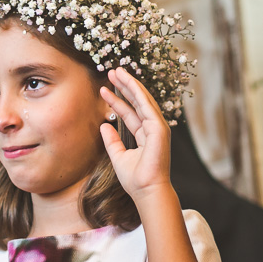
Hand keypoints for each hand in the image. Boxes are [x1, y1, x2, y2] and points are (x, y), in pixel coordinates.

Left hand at [98, 67, 171, 200]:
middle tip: (111, 71)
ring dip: (130, 84)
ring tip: (116, 71)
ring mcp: (157, 127)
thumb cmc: (134, 178)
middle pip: (136, 102)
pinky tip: (128, 82)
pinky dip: (138, 93)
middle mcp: (151, 128)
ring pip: (142, 100)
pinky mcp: (159, 128)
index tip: (103, 88)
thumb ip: (111, 140)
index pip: (129, 112)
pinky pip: (147, 106)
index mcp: (143, 134)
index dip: (116, 99)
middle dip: (124, 86)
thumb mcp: (117, 156)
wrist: (146, 190)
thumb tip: (103, 125)